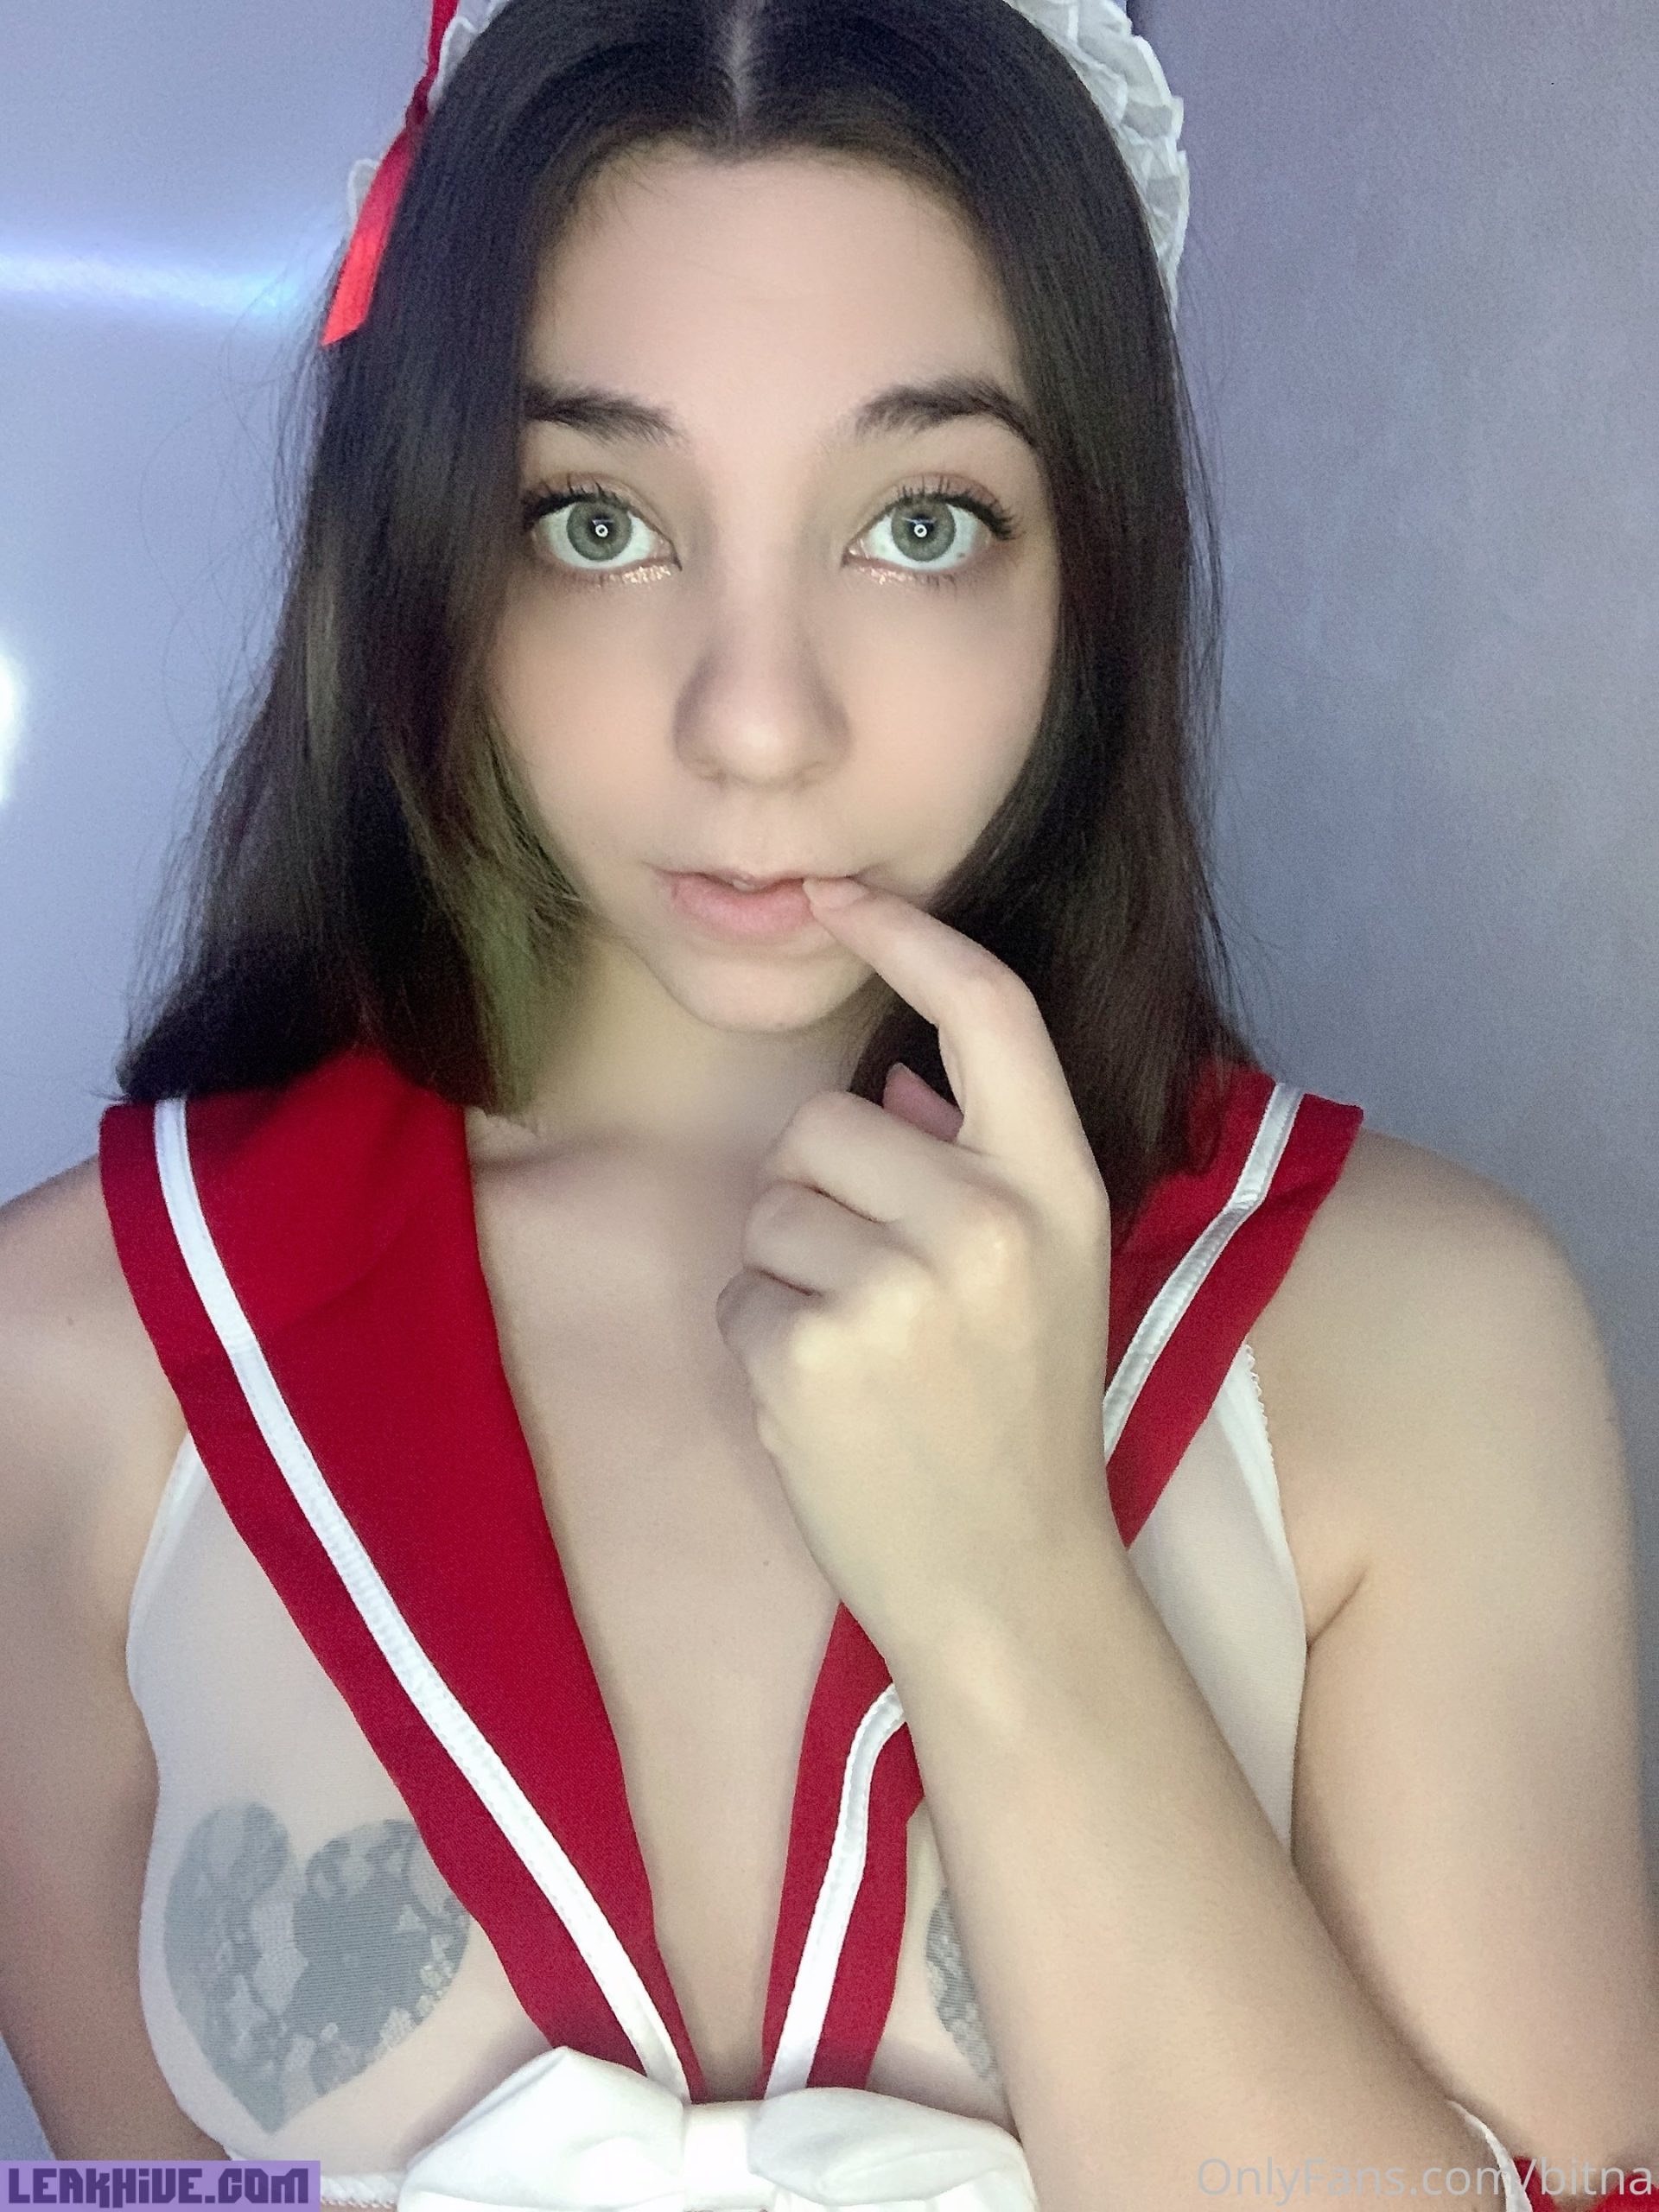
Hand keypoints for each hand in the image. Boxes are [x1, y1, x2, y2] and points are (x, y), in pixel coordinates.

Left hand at [713, 876, 1121, 1662]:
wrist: (1011, 1585)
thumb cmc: (1019, 1422)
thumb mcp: (1048, 1278)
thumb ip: (984, 1167)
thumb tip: (908, 1080)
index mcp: (1060, 1189)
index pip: (991, 1010)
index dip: (910, 935)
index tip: (842, 897)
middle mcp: (988, 1221)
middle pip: (827, 1121)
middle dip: (821, 1190)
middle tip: (878, 1290)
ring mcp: (897, 1289)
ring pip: (772, 1203)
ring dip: (790, 1268)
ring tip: (861, 1354)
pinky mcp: (809, 1353)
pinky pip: (741, 1289)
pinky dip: (763, 1338)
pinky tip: (827, 1403)